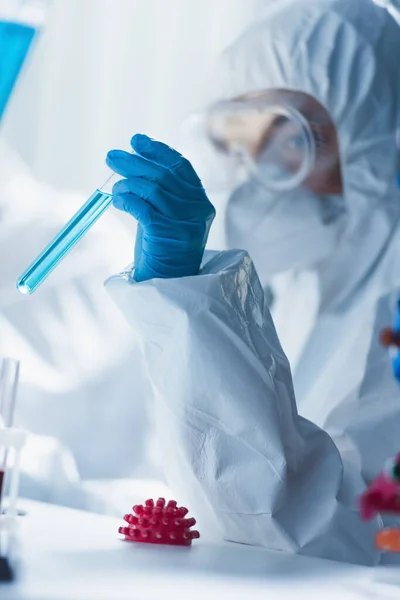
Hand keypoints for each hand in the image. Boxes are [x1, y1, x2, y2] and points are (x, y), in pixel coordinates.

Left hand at [106, 134, 214, 281]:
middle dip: (134, 162)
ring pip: (152, 190)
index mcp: (200, 202)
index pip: (181, 167)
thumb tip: (133, 161)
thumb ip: (160, 192)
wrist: (168, 283)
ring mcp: (185, 223)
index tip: (137, 140)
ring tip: (114, 188)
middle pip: (163, 175)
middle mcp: (197, 210)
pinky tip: (117, 201)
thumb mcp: (168, 215)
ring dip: (127, 184)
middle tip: (111, 156)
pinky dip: (126, 200)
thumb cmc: (163, 248)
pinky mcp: (168, 235)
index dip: (158, 151)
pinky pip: (142, 208)